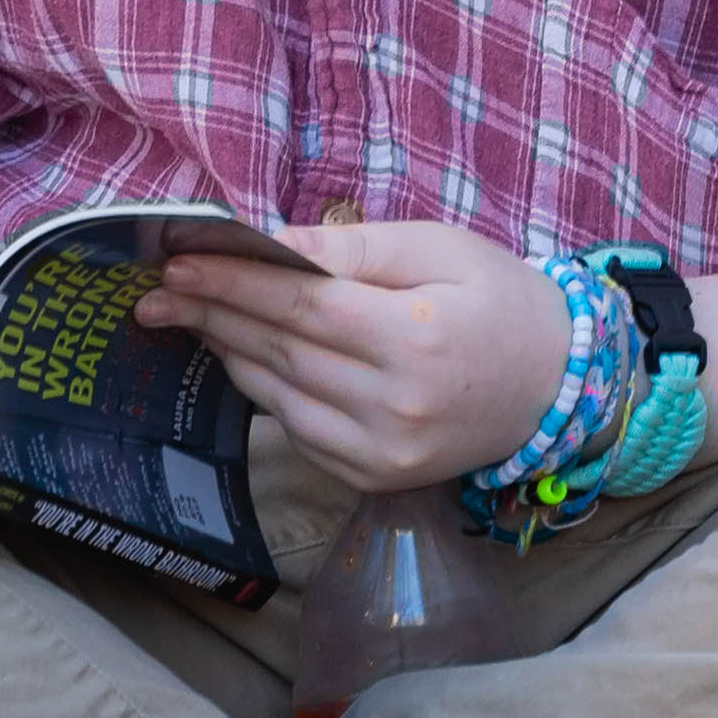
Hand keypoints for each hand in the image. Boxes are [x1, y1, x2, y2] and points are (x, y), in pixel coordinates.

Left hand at [138, 221, 572, 493]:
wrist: (560, 385)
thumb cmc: (500, 300)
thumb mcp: (440, 250)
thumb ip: (353, 248)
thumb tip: (267, 242)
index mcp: (417, 337)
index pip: (301, 306)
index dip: (233, 284)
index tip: (177, 263)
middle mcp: (396, 404)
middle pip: (280, 351)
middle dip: (212, 316)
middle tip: (157, 292)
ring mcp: (384, 449)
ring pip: (279, 395)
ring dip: (229, 353)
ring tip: (190, 319)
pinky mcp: (375, 475)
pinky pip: (299, 430)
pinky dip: (266, 392)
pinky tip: (247, 360)